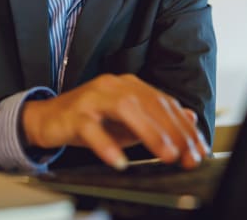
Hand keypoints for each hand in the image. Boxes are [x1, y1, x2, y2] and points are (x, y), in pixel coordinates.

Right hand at [21, 74, 209, 169]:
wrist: (48, 118)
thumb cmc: (91, 119)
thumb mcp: (128, 121)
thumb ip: (156, 118)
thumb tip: (190, 119)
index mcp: (130, 85)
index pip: (164, 102)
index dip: (184, 126)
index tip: (199, 149)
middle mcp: (114, 86)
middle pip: (149, 103)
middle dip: (173, 131)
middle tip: (188, 155)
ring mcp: (94, 98)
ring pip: (125, 109)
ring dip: (149, 132)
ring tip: (166, 154)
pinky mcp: (74, 114)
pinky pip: (91, 128)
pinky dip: (106, 145)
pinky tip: (118, 161)